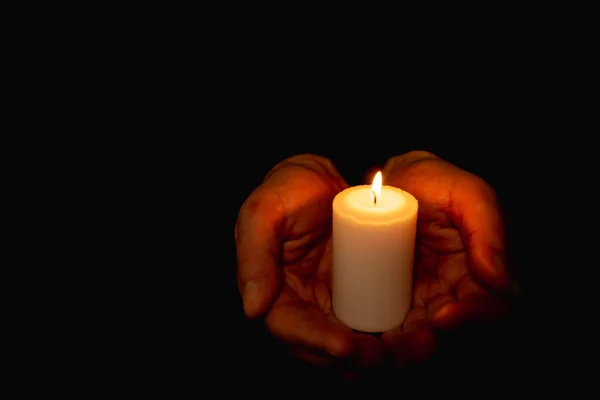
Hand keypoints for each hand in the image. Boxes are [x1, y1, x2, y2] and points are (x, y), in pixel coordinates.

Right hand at [235, 154, 385, 368]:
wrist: (324, 179)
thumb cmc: (288, 189)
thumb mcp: (264, 211)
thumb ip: (253, 255)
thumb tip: (253, 309)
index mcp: (273, 291)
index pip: (288, 329)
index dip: (314, 341)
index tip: (345, 344)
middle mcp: (301, 306)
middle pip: (321, 348)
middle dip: (351, 358)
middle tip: (381, 354)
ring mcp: (330, 305)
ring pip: (348, 346)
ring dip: (374, 356)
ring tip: (401, 349)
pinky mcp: (358, 298)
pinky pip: (371, 328)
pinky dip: (389, 341)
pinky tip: (411, 340)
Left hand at [380, 151, 511, 366]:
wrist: (384, 185)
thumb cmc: (430, 183)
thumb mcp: (464, 192)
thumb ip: (487, 226)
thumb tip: (499, 280)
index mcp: (478, 275)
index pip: (490, 309)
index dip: (472, 318)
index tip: (443, 315)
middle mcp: (452, 296)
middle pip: (451, 335)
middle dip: (429, 343)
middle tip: (404, 340)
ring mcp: (418, 304)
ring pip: (416, 341)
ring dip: (400, 350)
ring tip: (379, 344)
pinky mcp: (387, 306)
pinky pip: (385, 333)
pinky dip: (374, 342)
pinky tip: (356, 343)